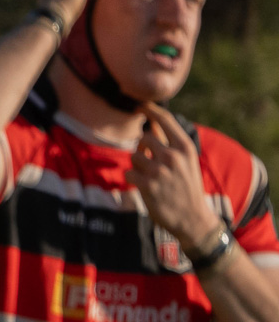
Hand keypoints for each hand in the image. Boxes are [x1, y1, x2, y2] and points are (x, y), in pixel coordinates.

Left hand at [129, 103, 225, 254]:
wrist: (192, 217)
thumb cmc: (186, 187)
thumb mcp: (185, 161)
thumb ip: (169, 144)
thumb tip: (151, 124)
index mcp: (185, 147)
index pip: (165, 120)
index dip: (150, 110)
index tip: (140, 105)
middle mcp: (173, 155)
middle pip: (143, 138)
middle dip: (141, 148)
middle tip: (149, 161)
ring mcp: (159, 170)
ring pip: (134, 155)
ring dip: (137, 165)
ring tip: (150, 176)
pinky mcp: (147, 185)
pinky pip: (129, 172)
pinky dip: (133, 178)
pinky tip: (144, 186)